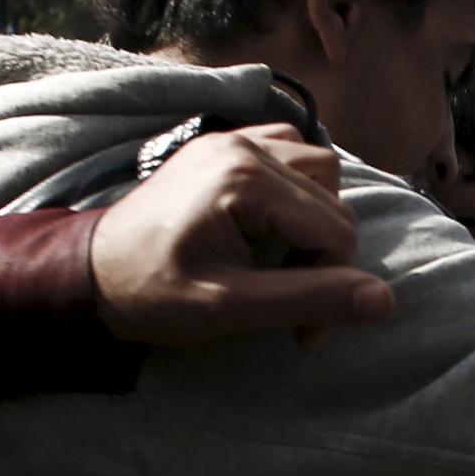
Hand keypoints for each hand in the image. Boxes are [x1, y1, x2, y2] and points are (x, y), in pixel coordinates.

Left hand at [90, 124, 396, 348]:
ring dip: (316, 220)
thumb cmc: (154, 295)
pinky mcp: (223, 146)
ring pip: (319, 170)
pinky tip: (274, 226)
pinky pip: (289, 153)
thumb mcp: (234, 308)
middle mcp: (244, 145)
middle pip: (333, 200)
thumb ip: (311, 300)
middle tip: (292, 305)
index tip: (305, 335)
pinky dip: (296, 189)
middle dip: (326, 259)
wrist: (88, 274)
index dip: (336, 286)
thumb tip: (385, 302)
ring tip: (284, 262)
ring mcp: (232, 140)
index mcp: (246, 179)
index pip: (336, 229)